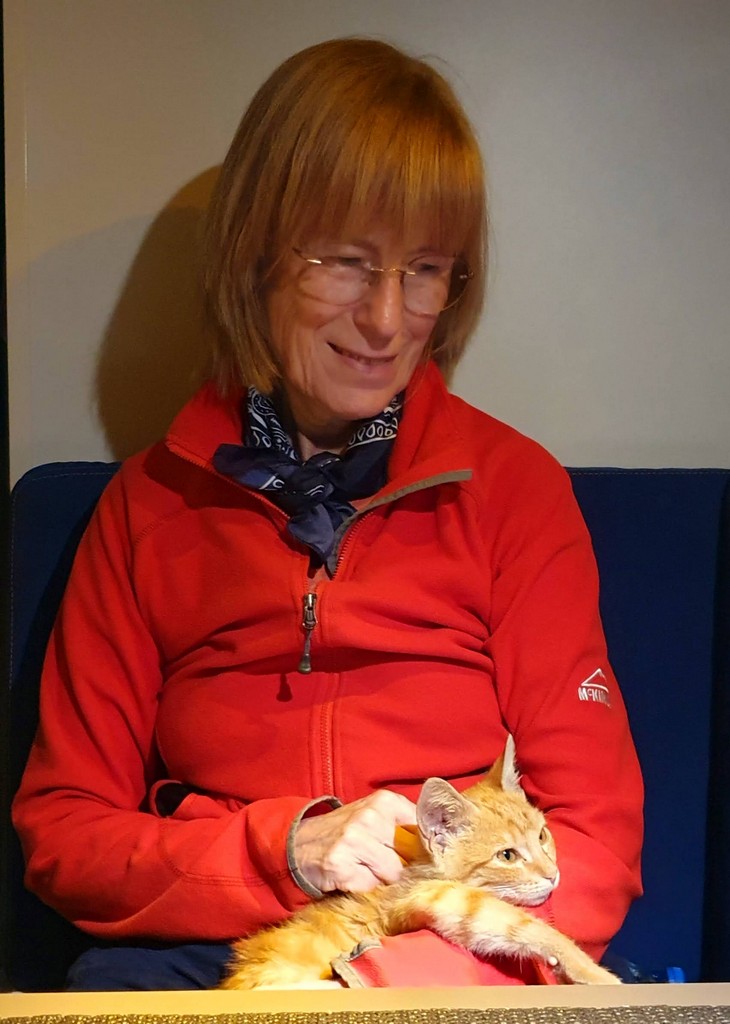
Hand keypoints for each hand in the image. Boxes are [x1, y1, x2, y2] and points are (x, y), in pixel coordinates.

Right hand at [293, 789, 416, 893]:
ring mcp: (354, 839)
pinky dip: (364, 887)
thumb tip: (438, 851)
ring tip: (365, 869)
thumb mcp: (375, 817)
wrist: (300, 844)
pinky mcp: (340, 863)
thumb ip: (404, 827)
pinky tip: (351, 876)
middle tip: (386, 865)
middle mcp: (371, 816)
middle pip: (409, 856)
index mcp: (385, 801)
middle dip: (403, 867)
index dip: (423, 849)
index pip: (423, 829)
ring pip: (392, 874)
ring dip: (382, 879)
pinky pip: (370, 886)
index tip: (421, 858)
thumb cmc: (346, 833)